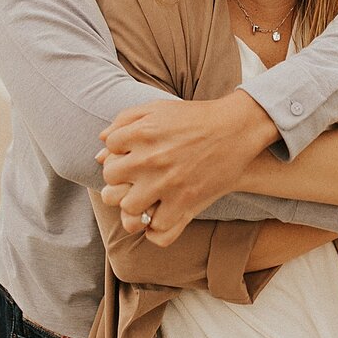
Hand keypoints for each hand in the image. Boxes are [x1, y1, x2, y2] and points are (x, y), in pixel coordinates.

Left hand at [98, 89, 270, 241]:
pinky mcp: (186, 203)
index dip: (117, 153)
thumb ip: (126, 119)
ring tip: (144, 200)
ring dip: (134, 207)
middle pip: (111, 180)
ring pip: (129, 209)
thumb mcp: (158, 108)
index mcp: (143, 132)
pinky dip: (156, 227)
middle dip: (119, 180)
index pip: (109, 150)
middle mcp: (151, 158)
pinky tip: (160, 215)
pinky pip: (157, 229)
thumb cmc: (194, 118)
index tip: (129, 155)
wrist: (235, 130)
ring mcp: (167, 183)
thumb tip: (102, 143)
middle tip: (133, 179)